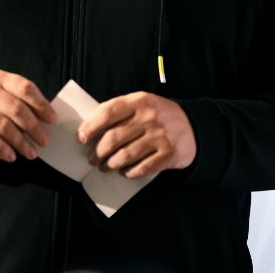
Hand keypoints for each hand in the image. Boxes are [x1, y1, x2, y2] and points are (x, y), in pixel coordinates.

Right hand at [0, 68, 56, 161]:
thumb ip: (15, 100)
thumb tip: (44, 119)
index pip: (24, 87)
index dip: (41, 104)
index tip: (52, 120)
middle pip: (16, 108)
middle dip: (34, 128)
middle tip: (44, 142)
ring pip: (3, 125)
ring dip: (20, 142)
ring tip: (31, 153)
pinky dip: (1, 148)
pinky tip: (10, 156)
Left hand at [77, 91, 195, 178]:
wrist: (193, 126)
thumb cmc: (157, 116)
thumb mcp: (141, 105)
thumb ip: (120, 113)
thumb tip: (90, 130)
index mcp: (139, 101)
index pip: (108, 112)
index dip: (91, 126)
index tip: (81, 138)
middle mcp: (150, 117)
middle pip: (114, 138)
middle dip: (98, 152)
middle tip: (92, 159)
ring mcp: (161, 137)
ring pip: (126, 155)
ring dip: (110, 164)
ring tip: (104, 167)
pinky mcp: (169, 155)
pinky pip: (142, 168)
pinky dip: (129, 172)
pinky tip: (123, 172)